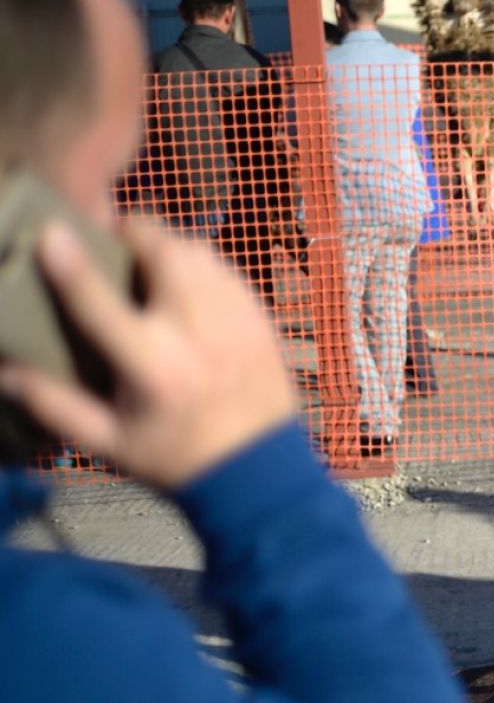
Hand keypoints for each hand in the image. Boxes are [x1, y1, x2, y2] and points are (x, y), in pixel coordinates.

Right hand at [0, 218, 298, 490]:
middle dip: (130, 235)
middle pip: (162, 251)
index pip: (101, 304)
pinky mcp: (259, 315)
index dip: (71, 265)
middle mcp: (197, 332)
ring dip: (166, 246)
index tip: (50, 233)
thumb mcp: (108, 441)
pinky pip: (223, 267)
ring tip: (145, 265)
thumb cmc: (176, 456)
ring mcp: (235, 318)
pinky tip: (185, 287)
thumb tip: (4, 371)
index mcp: (152, 366)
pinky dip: (200, 265)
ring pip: (196, 250)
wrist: (260, 469)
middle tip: (111, 247)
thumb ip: (54, 404)